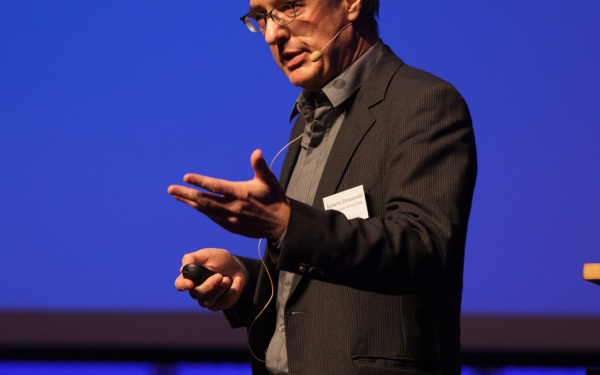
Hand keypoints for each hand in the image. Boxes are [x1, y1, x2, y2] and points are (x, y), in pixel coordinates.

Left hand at [167, 149, 288, 239]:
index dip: (200, 182)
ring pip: (205, 210)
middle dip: (186, 194)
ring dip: (189, 203)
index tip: (186, 177)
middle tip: (170, 189)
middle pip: (204, 201)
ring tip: (176, 196)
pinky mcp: (231, 227)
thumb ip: (260, 166)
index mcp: (241, 193)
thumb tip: (256, 151)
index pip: (216, 187)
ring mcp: (231, 219)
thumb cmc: (275, 199)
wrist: (281, 225)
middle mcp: (233, 207)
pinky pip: (212, 217)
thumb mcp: (269, 180)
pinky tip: (193, 204)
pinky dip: (201, 210)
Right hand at [174, 248, 244, 311]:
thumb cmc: (219, 260)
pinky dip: (232, 291)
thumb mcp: (207, 254)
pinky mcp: (219, 304)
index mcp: (190, 277)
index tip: (190, 284)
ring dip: (219, 290)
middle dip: (208, 286)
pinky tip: (237, 280)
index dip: (183, 285)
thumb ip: (193, 258)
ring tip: (228, 278)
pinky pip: (224, 303)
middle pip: (195, 294)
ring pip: (207, 302)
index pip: (179, 284)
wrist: (236, 267)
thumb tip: (182, 269)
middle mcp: (196, 290)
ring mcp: (207, 299)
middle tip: (219, 276)